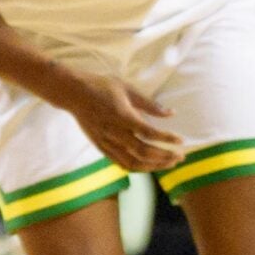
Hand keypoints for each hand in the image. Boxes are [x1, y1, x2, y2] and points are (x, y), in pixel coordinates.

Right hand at [59, 71, 183, 172]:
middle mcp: (115, 132)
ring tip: (168, 164)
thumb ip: (149, 104)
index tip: (181, 141)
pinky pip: (121, 163)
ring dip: (154, 166)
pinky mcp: (101, 147)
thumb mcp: (127, 88)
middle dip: (165, 156)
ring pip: (133, 162)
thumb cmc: (102, 87)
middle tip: (180, 157)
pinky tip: (149, 166)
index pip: (150, 133)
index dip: (167, 139)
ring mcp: (107, 142)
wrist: (73, 93)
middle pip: (144, 152)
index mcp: (123, 116)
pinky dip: (138, 167)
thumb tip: (171, 113)